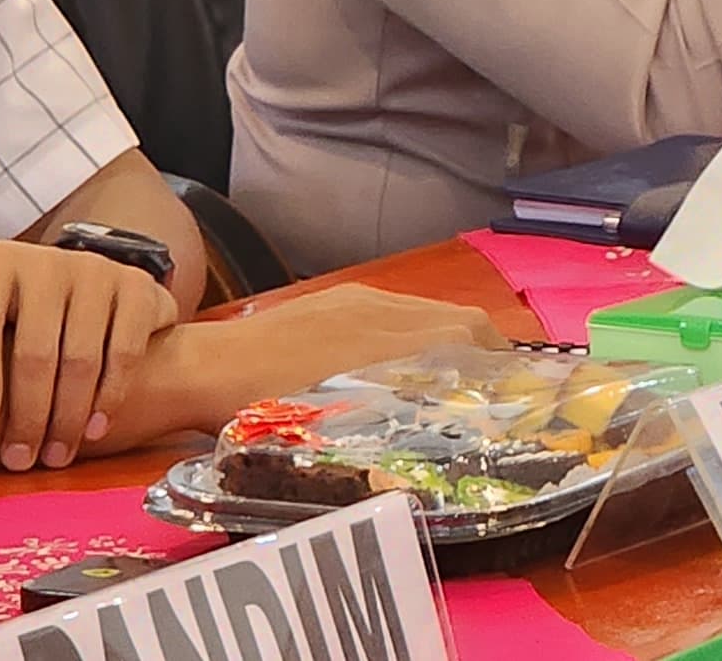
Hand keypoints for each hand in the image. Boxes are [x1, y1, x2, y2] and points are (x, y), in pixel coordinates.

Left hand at [0, 240, 180, 471]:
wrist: (86, 282)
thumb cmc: (16, 305)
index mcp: (0, 263)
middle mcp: (50, 262)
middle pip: (36, 349)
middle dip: (27, 413)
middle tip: (20, 459)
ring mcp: (98, 273)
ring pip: (82, 358)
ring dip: (67, 417)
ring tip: (55, 455)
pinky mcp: (139, 289)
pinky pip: (125, 353)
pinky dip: (110, 398)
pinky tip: (94, 429)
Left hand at [179, 285, 503, 413]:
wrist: (202, 367)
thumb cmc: (260, 406)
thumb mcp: (334, 423)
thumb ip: (392, 414)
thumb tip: (440, 424)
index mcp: (386, 338)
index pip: (469, 336)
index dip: (501, 359)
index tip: (520, 384)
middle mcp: (381, 309)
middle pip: (457, 320)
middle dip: (487, 349)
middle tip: (499, 385)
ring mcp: (357, 299)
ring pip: (427, 313)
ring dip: (452, 340)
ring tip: (458, 377)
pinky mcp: (336, 298)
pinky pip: (396, 310)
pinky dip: (418, 332)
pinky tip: (403, 361)